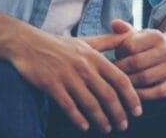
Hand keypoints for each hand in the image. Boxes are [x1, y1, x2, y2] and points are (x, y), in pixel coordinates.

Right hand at [9, 28, 141, 133]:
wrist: (28, 44)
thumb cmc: (60, 45)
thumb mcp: (87, 41)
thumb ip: (109, 41)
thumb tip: (131, 36)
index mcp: (95, 57)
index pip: (120, 79)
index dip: (131, 96)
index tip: (137, 110)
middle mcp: (84, 67)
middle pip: (108, 94)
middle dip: (118, 113)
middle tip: (124, 126)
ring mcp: (67, 76)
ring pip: (90, 103)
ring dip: (101, 119)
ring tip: (107, 129)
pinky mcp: (51, 84)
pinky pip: (68, 106)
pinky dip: (78, 118)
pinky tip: (85, 127)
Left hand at [87, 19, 165, 100]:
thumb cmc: (149, 46)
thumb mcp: (139, 35)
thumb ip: (125, 31)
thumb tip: (114, 23)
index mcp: (157, 36)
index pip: (129, 45)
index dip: (118, 53)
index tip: (113, 57)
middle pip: (136, 63)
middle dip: (120, 70)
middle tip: (110, 74)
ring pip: (145, 78)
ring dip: (129, 83)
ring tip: (119, 83)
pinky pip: (157, 92)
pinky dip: (142, 94)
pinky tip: (132, 93)